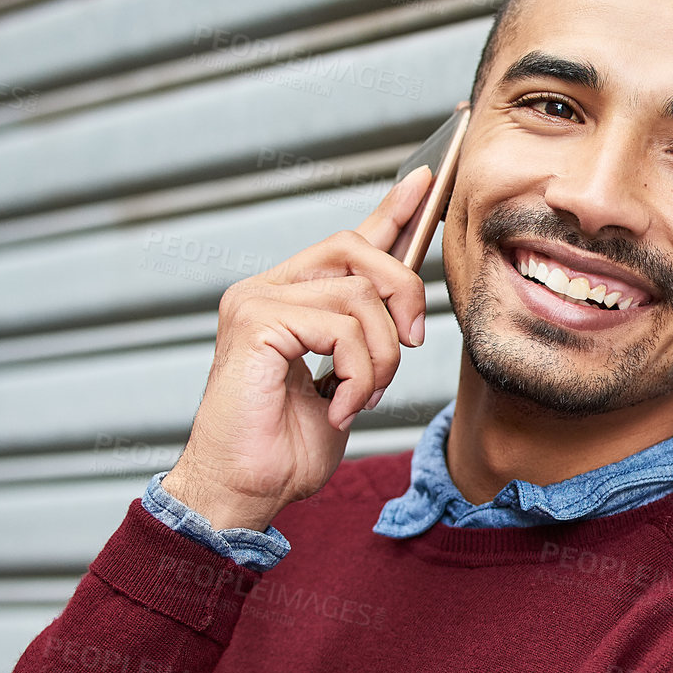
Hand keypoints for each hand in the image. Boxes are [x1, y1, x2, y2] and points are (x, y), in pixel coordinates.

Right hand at [162, 168, 433, 530]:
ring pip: (359, 296)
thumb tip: (405, 312)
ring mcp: (255, 301)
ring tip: (360, 396)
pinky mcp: (254, 322)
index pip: (347, 242)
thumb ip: (367, 340)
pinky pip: (339, 328)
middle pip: (358, 250)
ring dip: (380, 357)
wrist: (246, 490)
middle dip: (403, 293)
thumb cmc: (288, 447)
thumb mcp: (347, 384)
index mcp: (289, 299)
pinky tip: (339, 406)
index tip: (426, 181)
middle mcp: (267, 289)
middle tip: (412, 343)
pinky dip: (356, 374)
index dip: (390, 211)